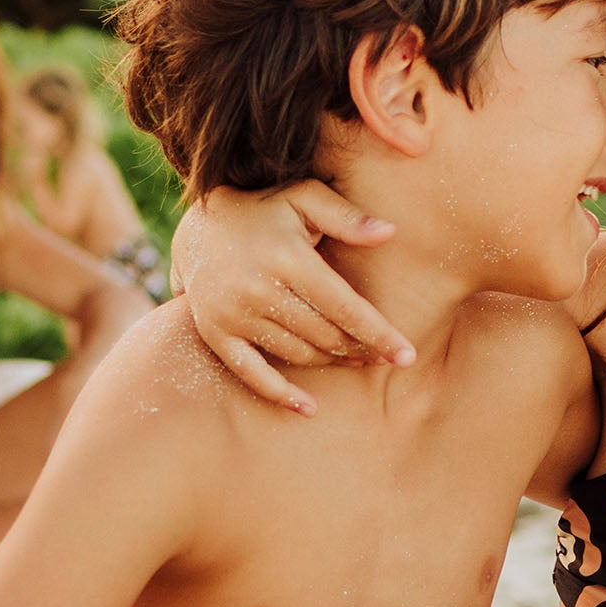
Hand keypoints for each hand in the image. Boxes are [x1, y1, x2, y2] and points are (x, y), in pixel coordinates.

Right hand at [175, 182, 415, 413]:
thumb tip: (390, 232)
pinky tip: (309, 408)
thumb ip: (346, 215)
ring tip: (357, 362)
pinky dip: (281, 395)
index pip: (343, 307)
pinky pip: (252, 374)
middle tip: (385, 358)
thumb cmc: (264, 210)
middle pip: (324, 335)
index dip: (378, 333)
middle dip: (360, 349)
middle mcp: (258, 289)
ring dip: (331, 363)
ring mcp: (234, 315)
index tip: (407, 355)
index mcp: (287, 258)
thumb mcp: (303, 197)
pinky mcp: (216, 333)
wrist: (198, 227)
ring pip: (297, 354)